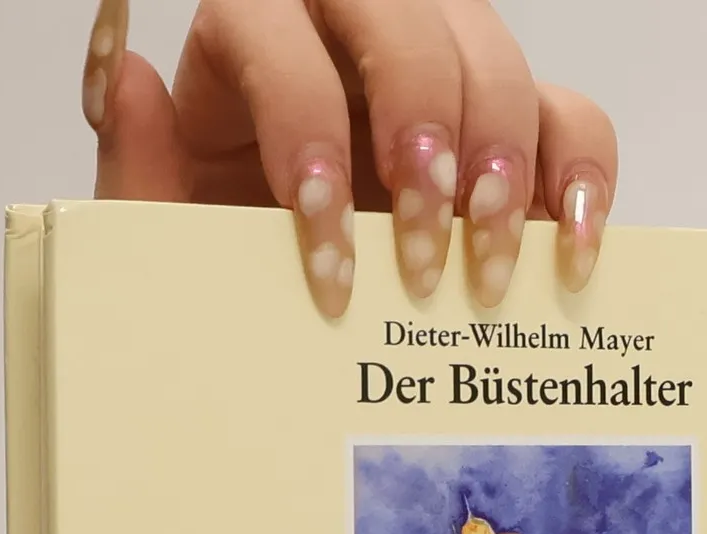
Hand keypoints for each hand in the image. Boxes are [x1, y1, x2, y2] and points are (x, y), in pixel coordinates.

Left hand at [81, 1, 615, 316]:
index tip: (326, 250)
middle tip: (421, 252)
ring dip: (501, 162)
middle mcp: (347, 37)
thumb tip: (124, 78)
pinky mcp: (509, 133)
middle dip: (422, 130)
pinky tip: (568, 255)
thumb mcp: (161, 243)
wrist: (278, 328)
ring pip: (494, 53)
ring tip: (483, 272)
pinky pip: (570, 119)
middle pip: (404, 12)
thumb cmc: (219, 275)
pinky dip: (582, 180)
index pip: (272, 26)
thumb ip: (136, 172)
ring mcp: (437, 77)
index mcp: (246, 46)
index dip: (304, 123)